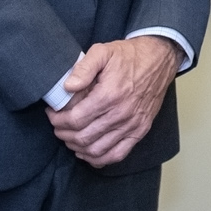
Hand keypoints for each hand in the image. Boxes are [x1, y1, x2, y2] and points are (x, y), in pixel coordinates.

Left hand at [46, 37, 179, 166]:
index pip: (75, 119)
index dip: (58, 120)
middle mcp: (121, 114)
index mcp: (109, 95)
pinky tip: (88, 152)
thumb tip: (67, 87)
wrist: (158, 60)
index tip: (52, 114)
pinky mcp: (140, 131)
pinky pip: (117, 155)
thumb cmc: (129, 56)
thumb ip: (83, 68)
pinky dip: (99, 159)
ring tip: (69, 138)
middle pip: (83, 137)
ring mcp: (132, 125)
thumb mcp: (103, 52)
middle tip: (57, 126)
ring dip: (78, 148)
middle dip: (64, 134)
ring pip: (97, 150)